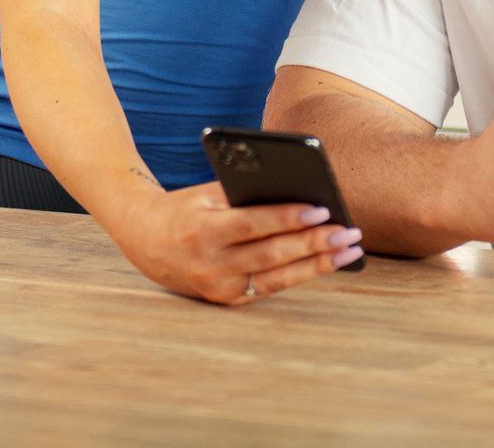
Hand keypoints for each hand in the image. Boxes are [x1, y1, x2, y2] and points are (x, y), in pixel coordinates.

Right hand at [110, 180, 363, 305]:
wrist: (144, 239)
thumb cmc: (186, 207)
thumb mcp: (207, 194)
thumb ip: (246, 194)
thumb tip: (300, 192)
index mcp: (202, 231)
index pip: (254, 224)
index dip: (289, 218)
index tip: (323, 208)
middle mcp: (210, 264)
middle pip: (272, 254)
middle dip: (315, 243)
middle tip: (350, 231)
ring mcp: (217, 288)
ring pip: (277, 277)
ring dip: (318, 264)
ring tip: (348, 249)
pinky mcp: (225, 300)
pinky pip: (268, 287)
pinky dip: (299, 275)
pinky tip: (325, 263)